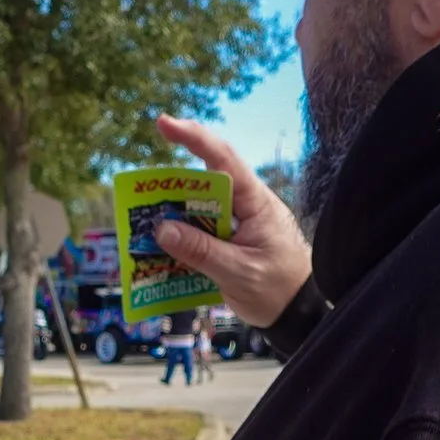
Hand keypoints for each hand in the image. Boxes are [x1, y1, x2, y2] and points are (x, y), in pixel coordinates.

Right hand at [150, 114, 312, 327]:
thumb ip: (201, 251)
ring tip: (144, 227)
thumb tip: (162, 229)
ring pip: (197, 210)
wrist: (298, 315)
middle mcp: (245, 206)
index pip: (223, 160)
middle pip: (202, 184)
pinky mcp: (228, 242)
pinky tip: (159, 252)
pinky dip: (179, 240)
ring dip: (171, 217)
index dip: (194, 138)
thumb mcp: (239, 272)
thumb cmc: (279, 290)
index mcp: (256, 202)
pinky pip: (198, 233)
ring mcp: (236, 223)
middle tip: (141, 194)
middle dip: (170, 187)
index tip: (164, 123)